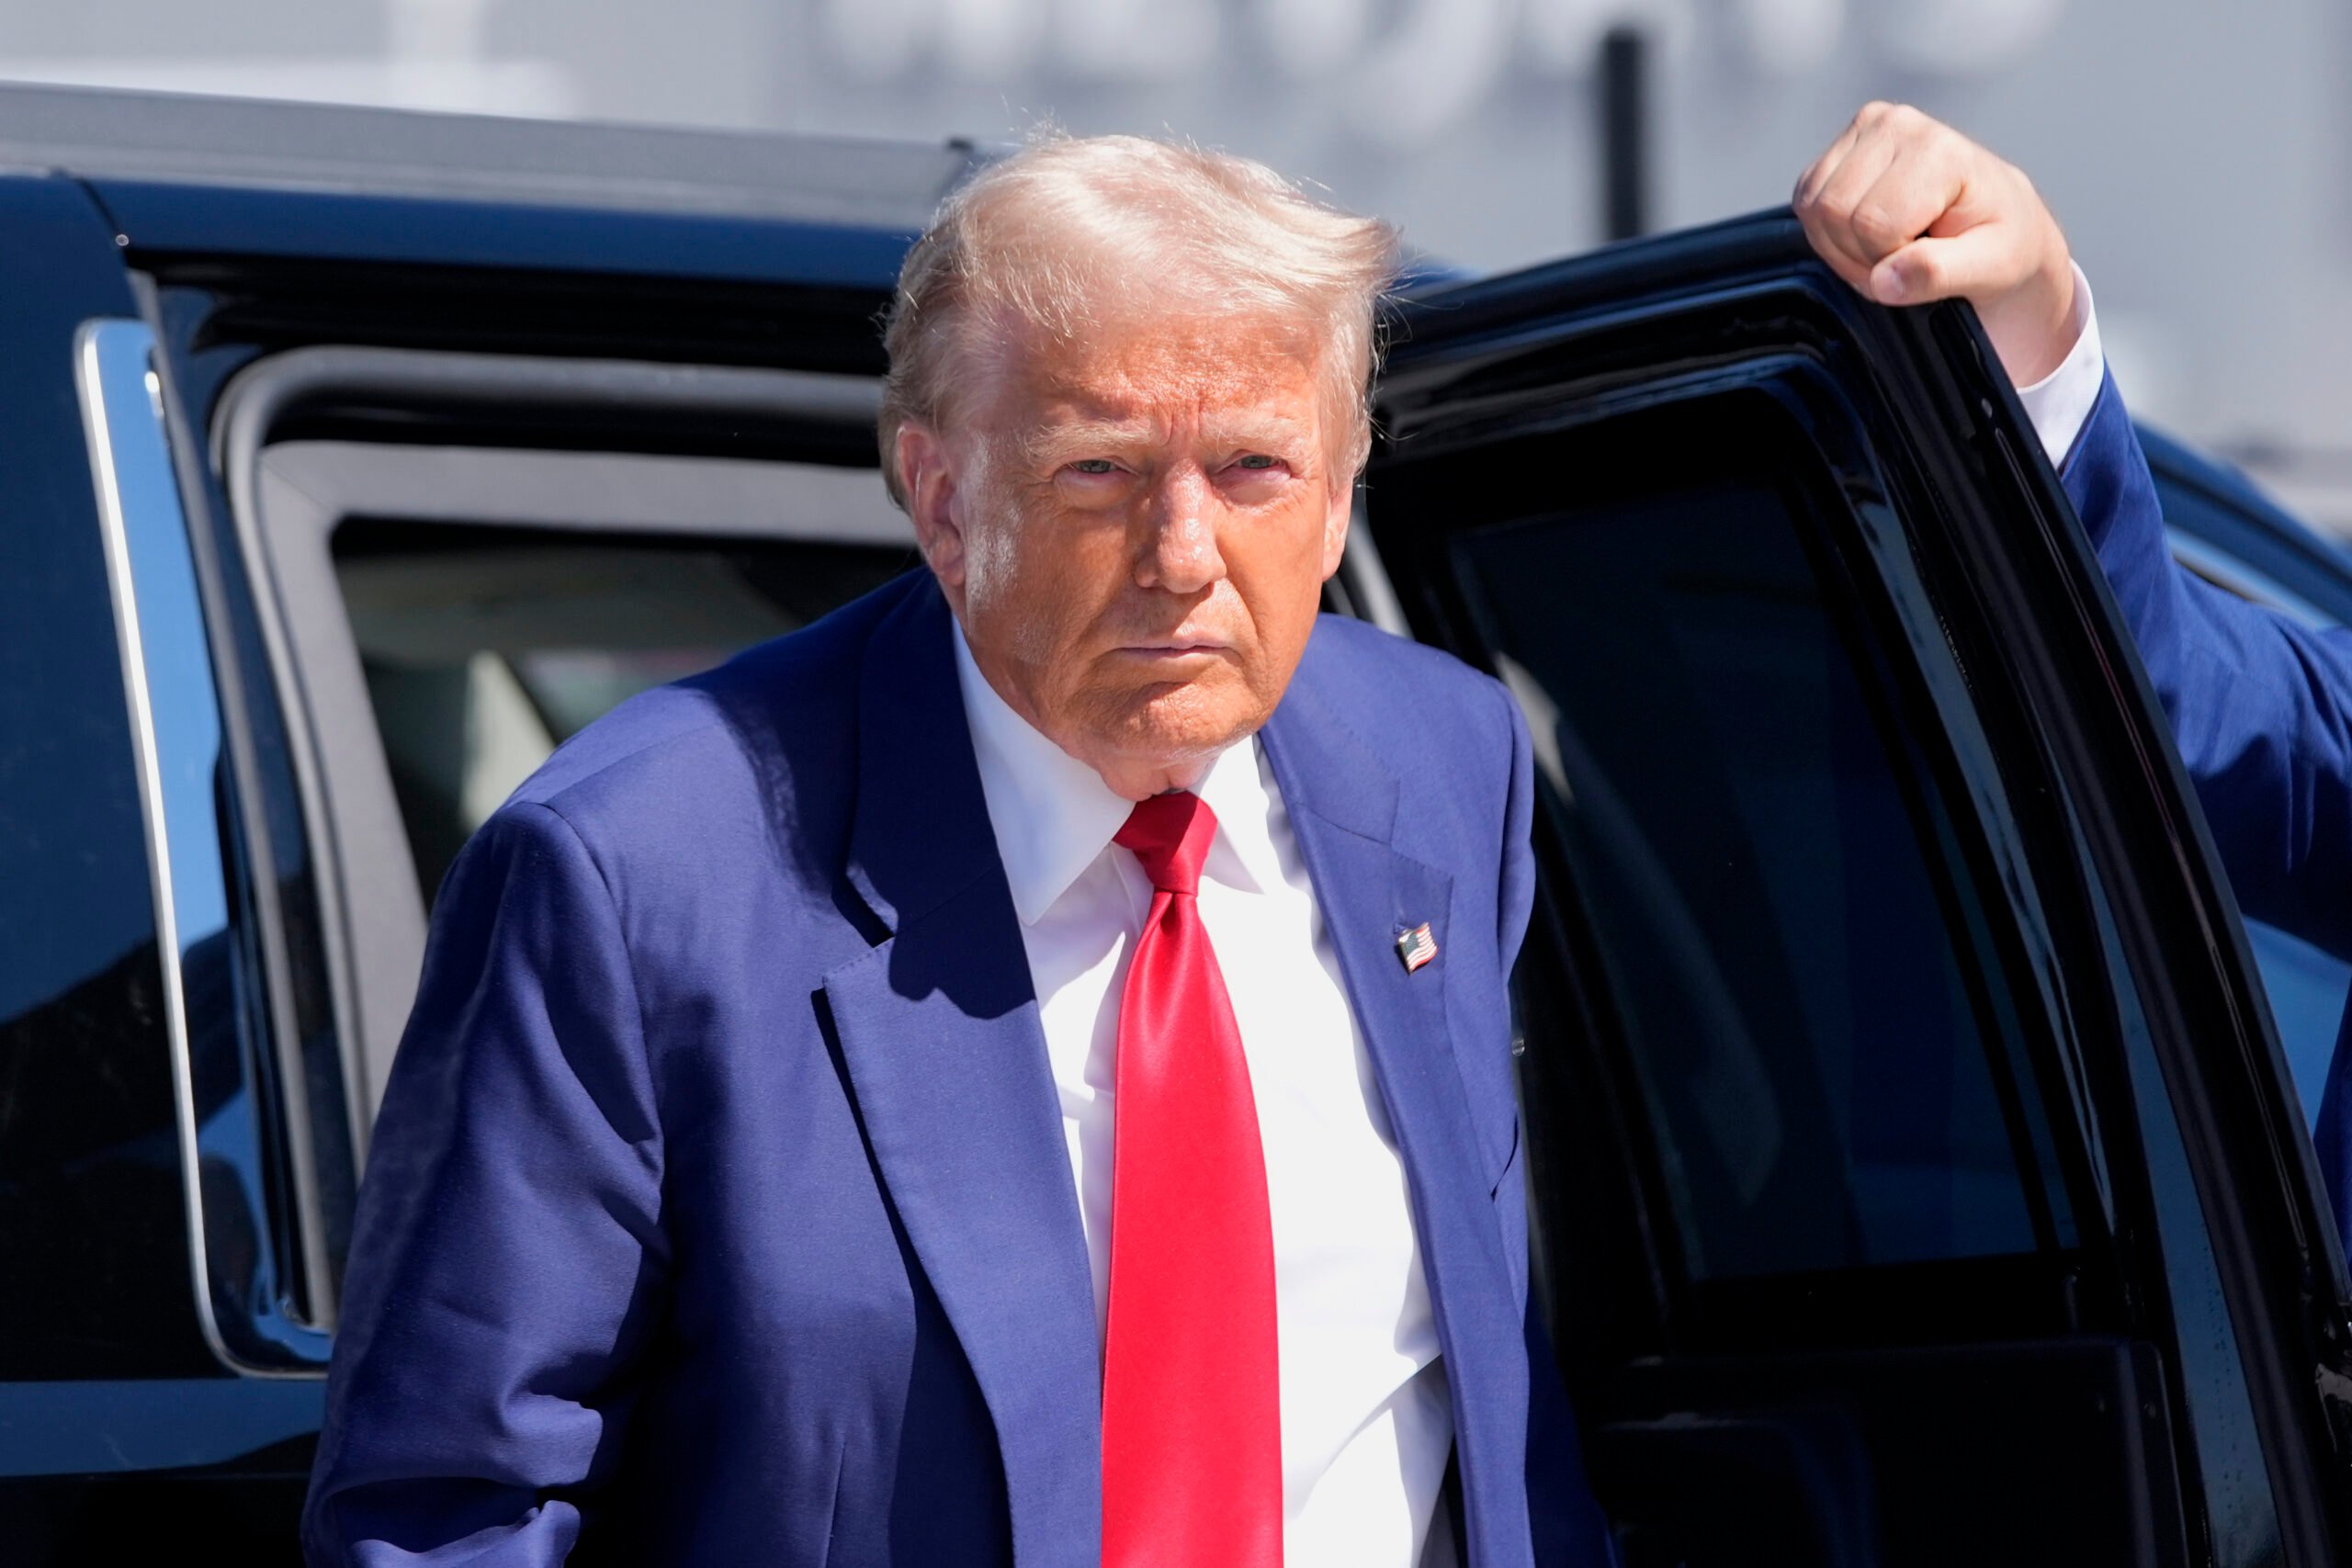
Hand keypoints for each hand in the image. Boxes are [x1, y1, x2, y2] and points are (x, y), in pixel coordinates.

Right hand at [1794, 101, 2077, 385]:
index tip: (1922, 266)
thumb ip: (1938, 273)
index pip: (1874, 224)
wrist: (1999, 217)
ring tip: (1887, 248)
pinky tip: (1868, 232)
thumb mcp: (1991, 266)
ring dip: (1841, 246)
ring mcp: (1867, 128)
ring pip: (1813, 208)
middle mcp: (1898, 125)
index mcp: (1938, 150)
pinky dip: (1828, 231)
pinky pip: (1805, 201)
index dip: (1888, 263)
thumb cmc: (2000, 240)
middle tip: (1900, 262)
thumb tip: (1884, 279)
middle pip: (1834, 212)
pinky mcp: (1841, 146)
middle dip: (1860, 256)